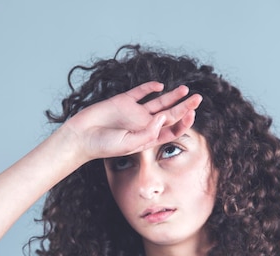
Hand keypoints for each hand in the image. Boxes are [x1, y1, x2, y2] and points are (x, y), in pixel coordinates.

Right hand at [62, 82, 202, 160]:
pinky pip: (140, 92)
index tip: (191, 114)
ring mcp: (134, 112)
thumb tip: (164, 117)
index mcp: (147, 137)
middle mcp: (143, 125)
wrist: (81, 136)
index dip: (184, 122)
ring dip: (172, 96)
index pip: (171, 130)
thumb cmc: (103, 146)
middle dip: (184, 106)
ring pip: (158, 102)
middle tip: (198, 98)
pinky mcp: (123, 101)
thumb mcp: (128, 144)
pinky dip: (150, 88)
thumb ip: (148, 132)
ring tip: (186, 89)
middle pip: (169, 114)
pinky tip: (159, 85)